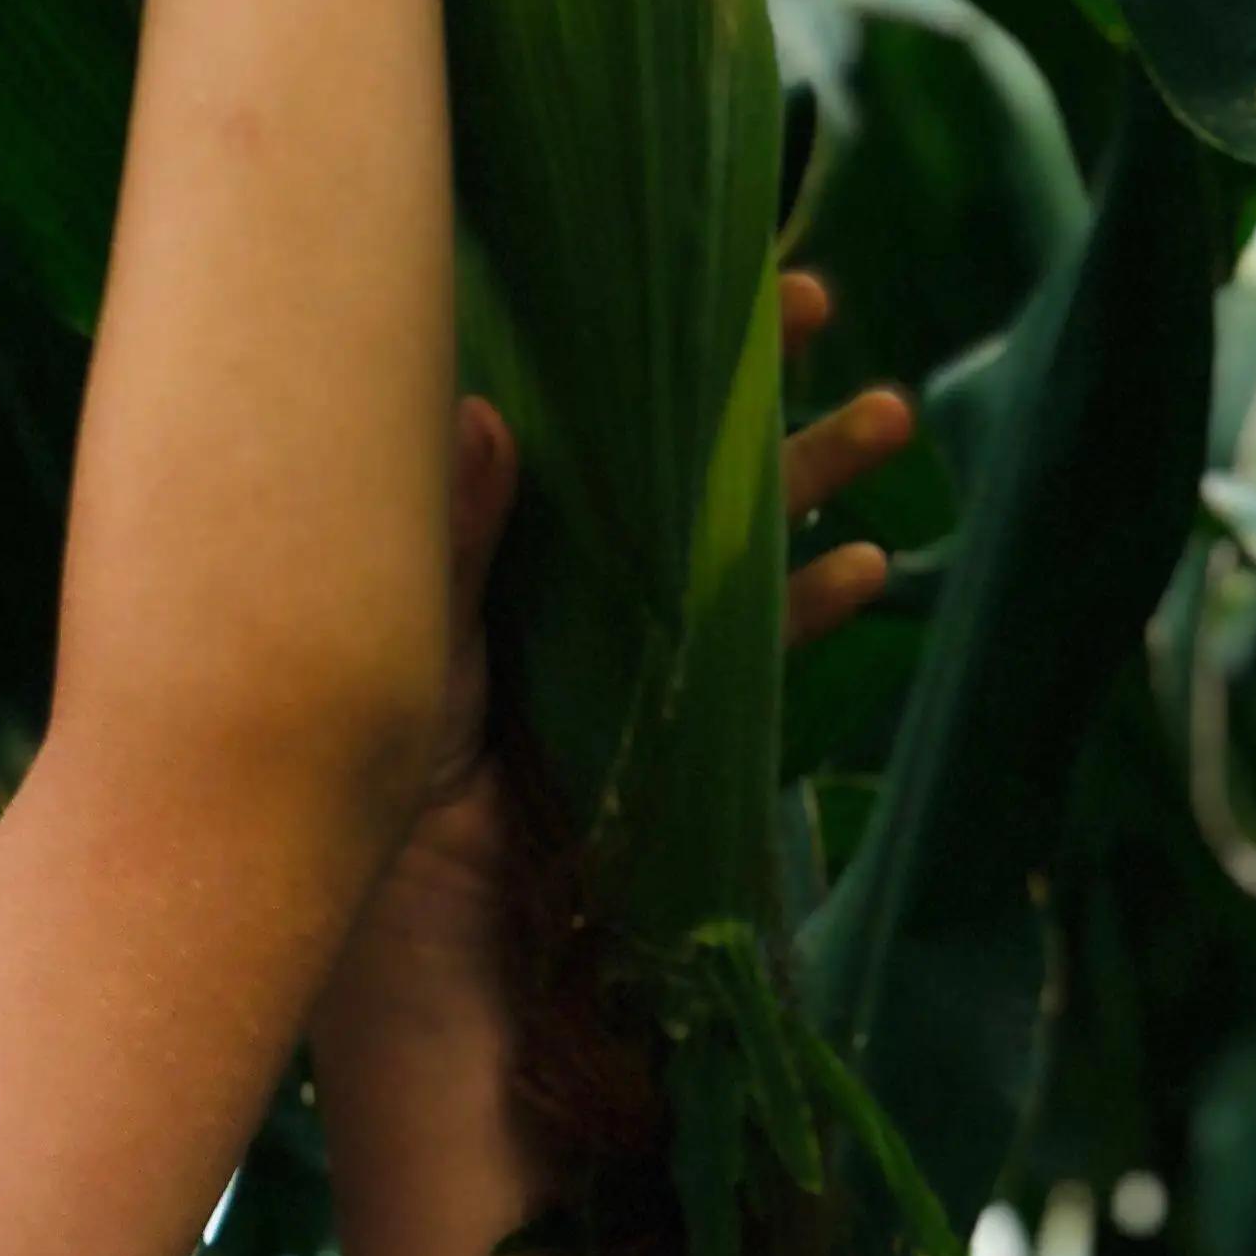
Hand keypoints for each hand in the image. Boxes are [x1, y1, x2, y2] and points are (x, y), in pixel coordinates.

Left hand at [357, 274, 914, 933]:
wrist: (422, 982)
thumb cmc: (367, 823)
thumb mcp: (398, 667)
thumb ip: (448, 551)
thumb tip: (483, 412)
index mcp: (476, 560)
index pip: (555, 423)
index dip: (616, 347)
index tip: (677, 273)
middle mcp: (553, 598)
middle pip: (654, 464)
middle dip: (738, 389)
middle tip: (805, 298)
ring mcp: (619, 668)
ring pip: (725, 546)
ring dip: (806, 484)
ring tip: (888, 414)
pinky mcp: (674, 745)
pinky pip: (751, 665)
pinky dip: (806, 613)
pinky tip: (864, 568)